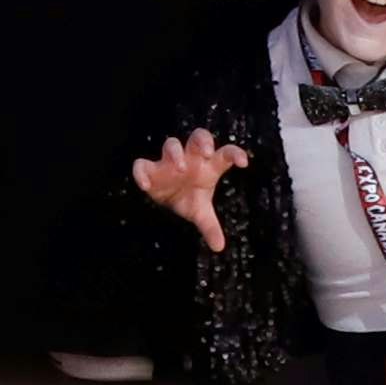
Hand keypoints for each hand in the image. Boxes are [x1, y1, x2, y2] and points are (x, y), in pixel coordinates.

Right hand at [135, 129, 248, 252]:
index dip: (234, 154)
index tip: (243, 163)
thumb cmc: (188, 197)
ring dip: (175, 153)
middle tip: (206, 152)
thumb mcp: (200, 211)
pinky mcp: (149, 169)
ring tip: (180, 167)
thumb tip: (219, 247)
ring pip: (171, 144)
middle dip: (202, 141)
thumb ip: (210, 226)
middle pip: (198, 137)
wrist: (164, 199)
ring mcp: (168, 161)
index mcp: (207, 166)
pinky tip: (146, 185)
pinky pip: (142, 164)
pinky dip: (142, 172)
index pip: (224, 153)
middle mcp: (190, 158)